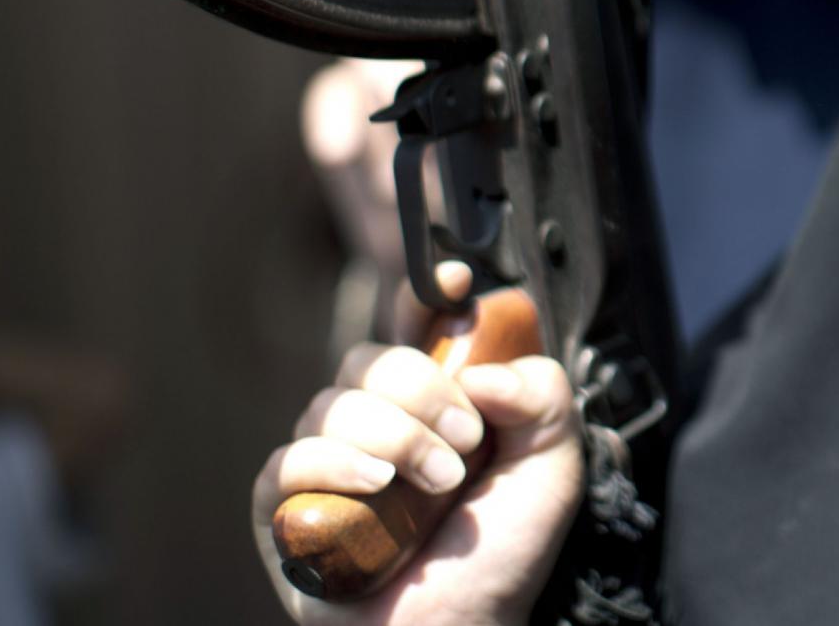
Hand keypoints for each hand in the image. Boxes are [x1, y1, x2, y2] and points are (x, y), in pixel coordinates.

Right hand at [251, 264, 584, 625]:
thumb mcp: (552, 465)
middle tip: (467, 442)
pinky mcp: (286, 511)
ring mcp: (327, 464)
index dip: (426, 293)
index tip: (455, 281)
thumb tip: (483, 370)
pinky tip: (378, 486)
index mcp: (431, 403)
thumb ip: (543, 396)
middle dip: (424, 389)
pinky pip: (288, 460)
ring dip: (394, 435)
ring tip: (437, 483)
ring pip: (331, 403)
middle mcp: (375, 424)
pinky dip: (333, 463)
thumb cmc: (498, 558)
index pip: (415, 325)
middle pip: (371, 358)